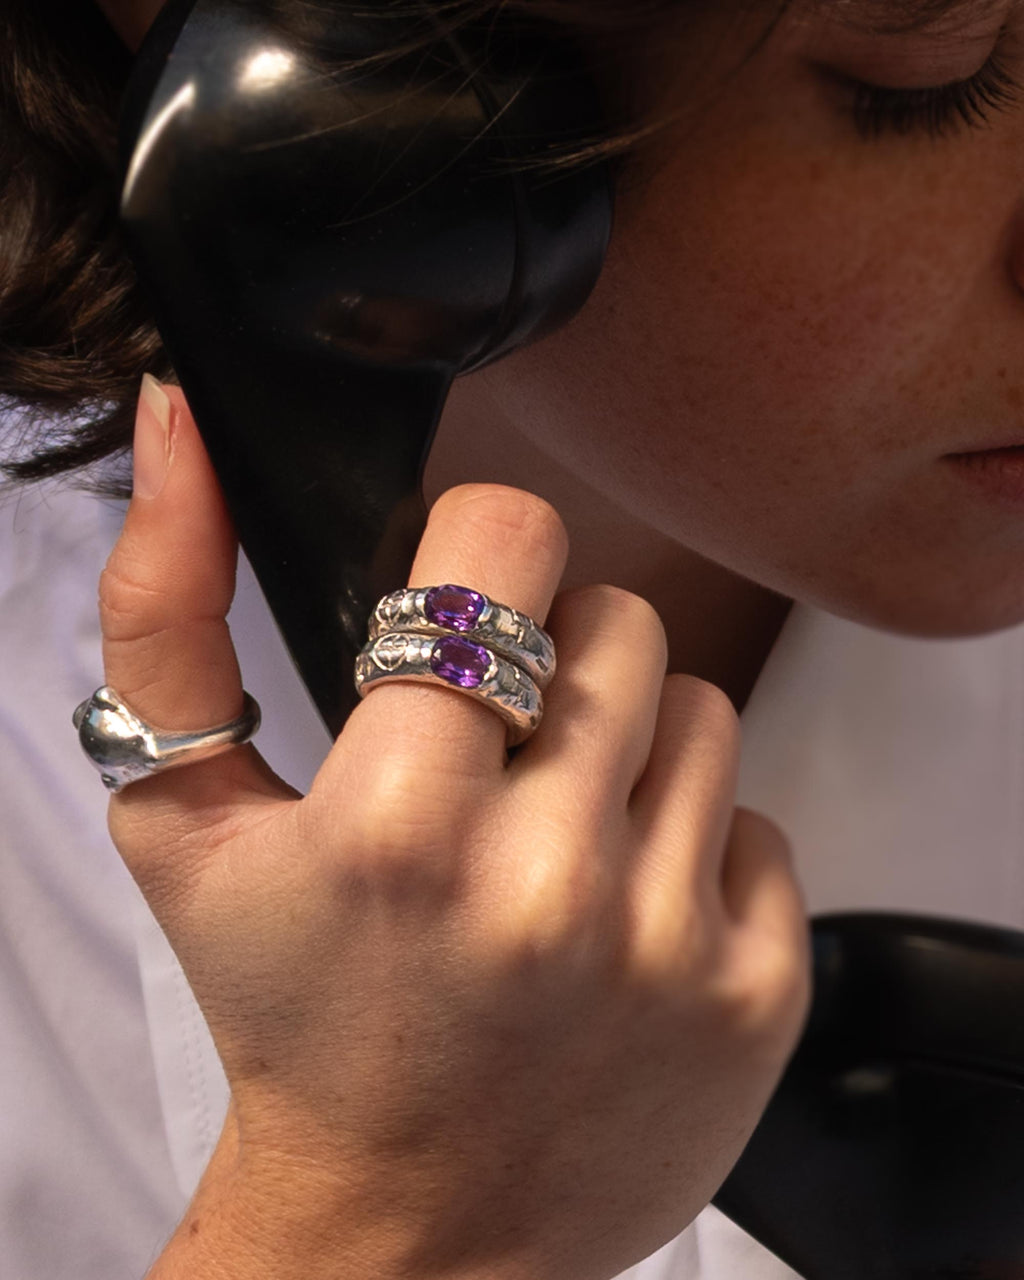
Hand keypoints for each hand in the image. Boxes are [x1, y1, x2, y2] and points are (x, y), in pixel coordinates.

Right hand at [101, 379, 810, 1279]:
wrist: (401, 1230)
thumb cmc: (289, 1015)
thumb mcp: (185, 820)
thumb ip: (166, 613)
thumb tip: (180, 426)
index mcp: (399, 820)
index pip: (511, 539)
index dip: (484, 545)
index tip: (464, 601)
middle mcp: (548, 877)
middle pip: (623, 618)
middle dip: (555, 657)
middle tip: (496, 747)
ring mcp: (669, 938)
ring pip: (704, 705)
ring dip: (628, 745)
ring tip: (555, 829)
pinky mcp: (755, 992)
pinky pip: (760, 820)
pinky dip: (692, 844)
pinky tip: (617, 911)